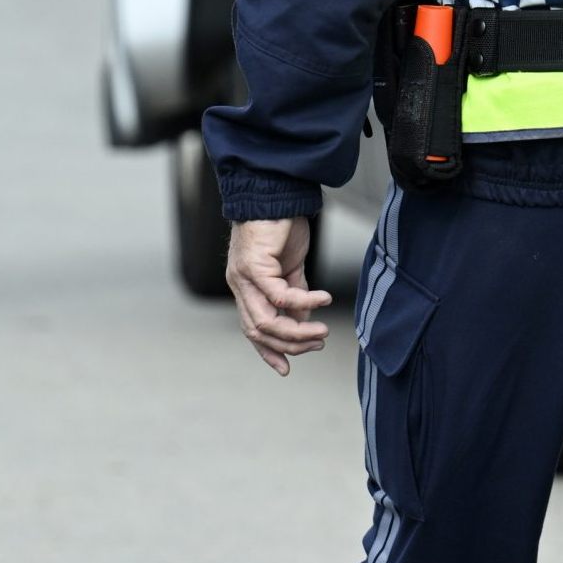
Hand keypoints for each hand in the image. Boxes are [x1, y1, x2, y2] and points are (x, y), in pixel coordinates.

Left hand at [226, 216, 331, 375]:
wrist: (276, 194)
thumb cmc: (282, 226)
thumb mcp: (290, 266)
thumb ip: (294, 293)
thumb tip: (303, 322)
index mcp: (246, 289)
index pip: (252, 330)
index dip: (268, 352)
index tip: (286, 368)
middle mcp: (240, 287)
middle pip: (258, 331)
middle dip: (289, 345)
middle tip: (318, 343)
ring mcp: (243, 278)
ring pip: (265, 321)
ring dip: (296, 332)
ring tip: (322, 332)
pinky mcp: (254, 265)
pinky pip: (279, 295)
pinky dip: (303, 303)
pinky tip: (323, 301)